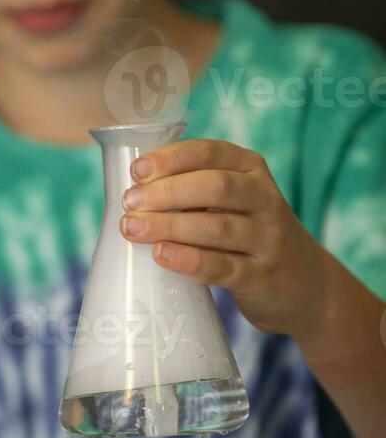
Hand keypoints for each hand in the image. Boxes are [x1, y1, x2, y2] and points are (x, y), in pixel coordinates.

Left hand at [119, 137, 330, 345]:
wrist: (306, 284)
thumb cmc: (249, 232)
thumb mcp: (235, 199)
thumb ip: (196, 189)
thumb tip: (133, 189)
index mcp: (251, 169)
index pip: (210, 152)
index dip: (171, 159)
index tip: (137, 171)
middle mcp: (264, 198)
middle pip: (215, 186)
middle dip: (167, 192)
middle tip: (130, 203)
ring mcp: (267, 238)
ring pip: (217, 227)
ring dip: (169, 226)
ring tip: (133, 229)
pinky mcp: (262, 276)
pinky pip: (223, 266)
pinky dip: (189, 260)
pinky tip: (161, 255)